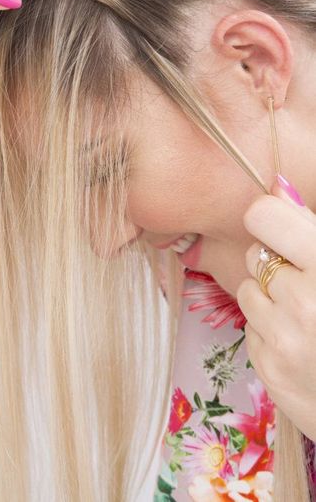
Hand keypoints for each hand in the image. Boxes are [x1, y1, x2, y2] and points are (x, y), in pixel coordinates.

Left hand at [237, 174, 315, 441]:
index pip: (263, 215)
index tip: (282, 229)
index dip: (271, 218)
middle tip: (308, 283)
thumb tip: (275, 187)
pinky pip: (249, 328)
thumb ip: (310, 227)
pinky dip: (268, 331)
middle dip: (276, 264)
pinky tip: (301, 343)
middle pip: (254, 254)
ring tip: (307, 317)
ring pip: (246, 291)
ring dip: (270, 298)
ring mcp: (284, 339)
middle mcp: (305, 302)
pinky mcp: (269, 368)